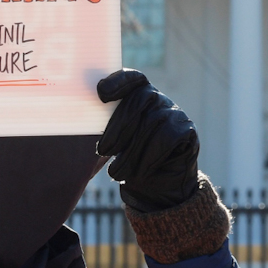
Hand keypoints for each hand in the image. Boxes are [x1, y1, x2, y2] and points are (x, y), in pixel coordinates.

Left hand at [97, 69, 199, 211]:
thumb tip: (80, 114)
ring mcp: (175, 113)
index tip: (101, 94)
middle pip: (139, 100)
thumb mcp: (115, 141)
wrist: (157, 188)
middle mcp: (159, 100)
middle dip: (118, 127)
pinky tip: (141, 171)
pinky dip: (150, 156)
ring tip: (117, 172)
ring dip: (131, 151)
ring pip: (151, 122)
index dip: (118, 81)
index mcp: (138, 96)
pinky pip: (167, 137)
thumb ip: (105, 124)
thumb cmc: (130, 160)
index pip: (132, 79)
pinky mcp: (187, 130)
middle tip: (103, 151)